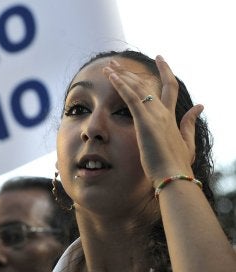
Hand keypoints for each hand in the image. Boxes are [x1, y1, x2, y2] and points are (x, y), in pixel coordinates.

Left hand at [103, 56, 202, 185]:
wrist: (173, 176)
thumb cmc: (177, 163)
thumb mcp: (187, 141)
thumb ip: (190, 123)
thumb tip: (199, 106)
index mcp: (171, 116)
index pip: (169, 86)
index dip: (165, 70)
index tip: (159, 58)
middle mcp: (163, 111)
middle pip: (146, 84)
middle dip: (130, 72)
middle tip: (117, 63)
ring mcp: (154, 115)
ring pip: (136, 87)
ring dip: (121, 75)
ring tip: (109, 66)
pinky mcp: (145, 122)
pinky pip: (130, 98)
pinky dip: (120, 85)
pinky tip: (111, 76)